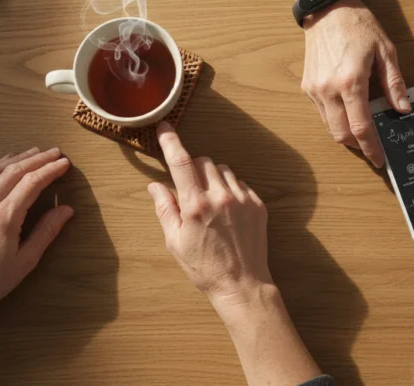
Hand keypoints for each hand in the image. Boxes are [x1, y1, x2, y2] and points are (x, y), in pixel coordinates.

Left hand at [0, 148, 72, 317]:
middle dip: (37, 158)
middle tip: (56, 152)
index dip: (51, 170)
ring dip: (17, 157)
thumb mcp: (26, 260)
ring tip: (34, 151)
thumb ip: (46, 232)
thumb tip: (67, 210)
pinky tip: (4, 164)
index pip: (32, 183)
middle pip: (14, 171)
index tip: (65, 164)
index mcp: (5, 219)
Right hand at [148, 122, 271, 304]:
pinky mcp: (258, 205)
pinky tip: (226, 211)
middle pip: (203, 161)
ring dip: (212, 177)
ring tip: (209, 202)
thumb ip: (164, 209)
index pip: (181, 162)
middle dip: (192, 168)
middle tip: (189, 190)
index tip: (165, 129)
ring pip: (223, 170)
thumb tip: (155, 186)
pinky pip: (241, 184)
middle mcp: (221, 197)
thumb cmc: (204, 267)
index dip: (171, 142)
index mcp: (196, 205)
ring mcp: (243, 200)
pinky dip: (230, 189)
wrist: (242, 284)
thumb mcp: (174, 241)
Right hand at [302, 0, 410, 166]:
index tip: (380, 159)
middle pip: (341, 135)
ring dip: (346, 134)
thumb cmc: (357, 25)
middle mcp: (329, 90)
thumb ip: (394, 83)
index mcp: (351, 82)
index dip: (372, 149)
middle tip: (373, 148)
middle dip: (358, 147)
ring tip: (362, 131)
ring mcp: (315, 90)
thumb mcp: (385, 51)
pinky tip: (349, 112)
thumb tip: (402, 109)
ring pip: (330, 127)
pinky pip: (323, 113)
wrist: (326, 9)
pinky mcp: (308, 87)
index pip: (361, 127)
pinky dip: (336, 119)